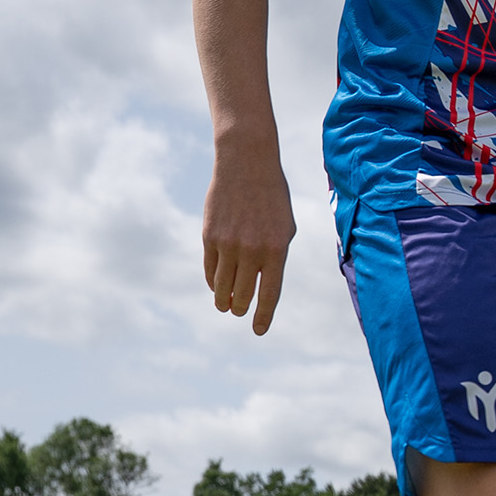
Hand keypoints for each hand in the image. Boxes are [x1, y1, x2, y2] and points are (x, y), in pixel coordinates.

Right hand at [202, 143, 296, 333]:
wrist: (247, 164)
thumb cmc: (272, 197)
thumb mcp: (285, 226)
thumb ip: (276, 256)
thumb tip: (263, 285)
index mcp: (276, 249)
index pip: (269, 294)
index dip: (263, 316)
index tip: (258, 331)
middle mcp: (251, 250)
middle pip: (242, 295)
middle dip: (240, 308)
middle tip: (239, 312)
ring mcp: (228, 244)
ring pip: (222, 287)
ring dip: (223, 301)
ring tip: (225, 306)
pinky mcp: (209, 237)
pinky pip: (210, 269)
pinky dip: (213, 281)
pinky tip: (216, 286)